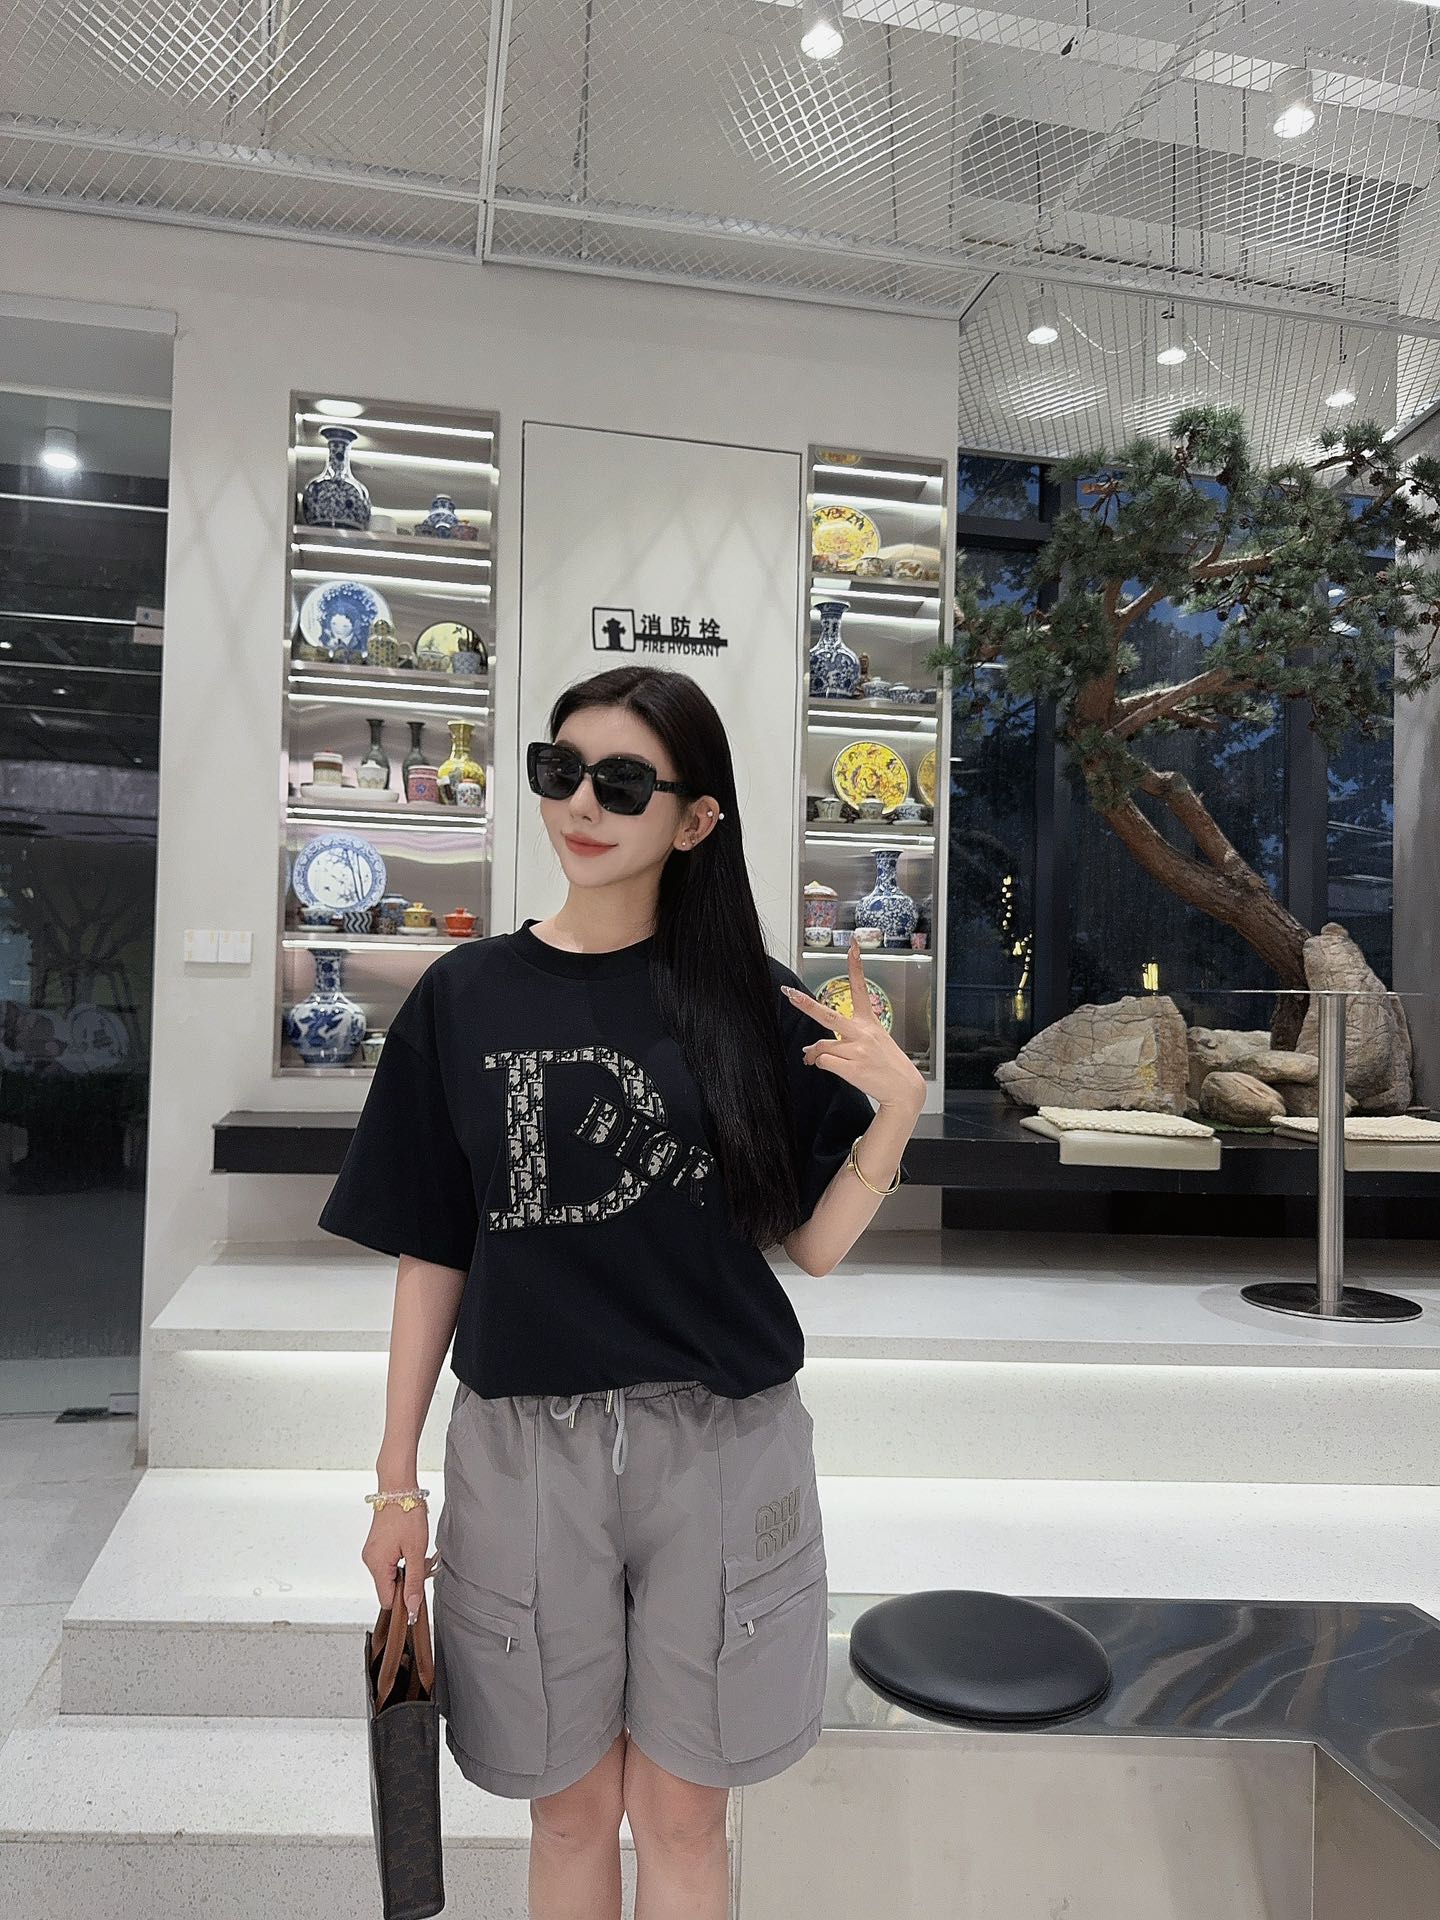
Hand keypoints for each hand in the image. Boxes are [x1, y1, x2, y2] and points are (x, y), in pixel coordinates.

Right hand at [362, 1502, 440, 1622]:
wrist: (398, 1489)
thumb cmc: (407, 1515)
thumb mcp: (416, 1551)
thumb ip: (414, 1582)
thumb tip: (412, 1607)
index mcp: (377, 1566)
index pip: (387, 1600)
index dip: (404, 1598)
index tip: (419, 1586)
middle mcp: (370, 1561)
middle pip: (389, 1588)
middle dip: (408, 1581)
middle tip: (422, 1563)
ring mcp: (372, 1553)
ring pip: (390, 1575)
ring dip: (406, 1569)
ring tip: (417, 1552)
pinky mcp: (376, 1546)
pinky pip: (388, 1563)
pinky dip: (401, 1560)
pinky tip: (411, 1547)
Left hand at [781, 939, 925, 1112]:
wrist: (904, 1090)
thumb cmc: (888, 1065)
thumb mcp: (875, 1042)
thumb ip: (846, 1040)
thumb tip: (813, 1049)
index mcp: (870, 1022)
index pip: (861, 989)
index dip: (856, 966)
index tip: (852, 946)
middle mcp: (863, 1033)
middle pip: (828, 1015)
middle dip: (805, 1004)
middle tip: (788, 994)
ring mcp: (857, 1050)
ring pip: (821, 1046)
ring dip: (812, 1053)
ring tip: (809, 1058)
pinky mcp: (851, 1068)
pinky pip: (824, 1062)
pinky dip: (820, 1065)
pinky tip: (825, 1067)